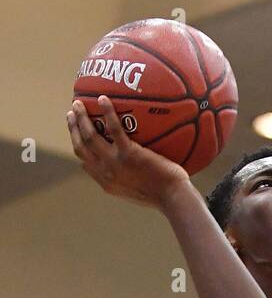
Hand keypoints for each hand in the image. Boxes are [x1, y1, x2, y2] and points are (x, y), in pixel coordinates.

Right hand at [67, 96, 189, 208]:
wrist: (173, 199)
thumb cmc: (164, 195)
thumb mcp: (138, 190)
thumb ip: (128, 178)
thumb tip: (128, 166)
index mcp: (107, 182)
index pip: (85, 163)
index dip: (78, 146)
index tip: (75, 133)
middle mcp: (106, 173)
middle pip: (81, 147)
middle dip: (73, 128)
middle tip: (71, 113)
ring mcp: (115, 163)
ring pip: (89, 136)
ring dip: (80, 118)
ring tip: (78, 103)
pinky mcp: (129, 154)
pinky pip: (114, 128)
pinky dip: (107, 112)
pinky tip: (103, 98)